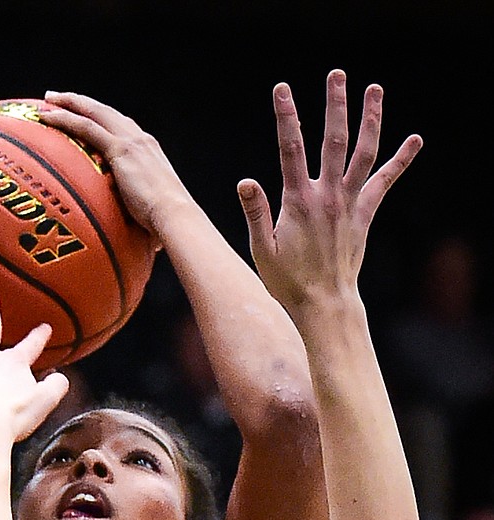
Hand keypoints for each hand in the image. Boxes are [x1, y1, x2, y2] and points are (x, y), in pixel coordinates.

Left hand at [41, 91, 174, 239]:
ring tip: (48, 100)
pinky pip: (86, 127)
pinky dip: (66, 119)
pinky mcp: (121, 149)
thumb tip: (141, 245)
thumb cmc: (166, 225)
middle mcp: (140, 139)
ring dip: (69, 103)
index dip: (101, 119)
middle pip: (104, 112)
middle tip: (58, 98)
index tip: (85, 116)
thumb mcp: (150, 216)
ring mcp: (130, 141)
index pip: (121, 127)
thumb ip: (138, 220)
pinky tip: (47, 117)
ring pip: (93, 112)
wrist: (175, 216)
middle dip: (80, 102)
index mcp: (148, 151)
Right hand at [237, 72, 421, 318]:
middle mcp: (328, 196)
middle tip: (337, 75)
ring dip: (371, 119)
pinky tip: (415, 140)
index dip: (286, 116)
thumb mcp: (262, 250)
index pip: (290, 149)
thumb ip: (255, 213)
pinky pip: (384, 182)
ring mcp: (349, 203)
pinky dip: (400, 160)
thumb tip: (245, 181)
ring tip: (374, 89)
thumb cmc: (288, 282)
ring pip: (363, 153)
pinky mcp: (364, 214)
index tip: (282, 89)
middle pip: (334, 140)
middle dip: (335, 105)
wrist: (324, 305)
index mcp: (298, 202)